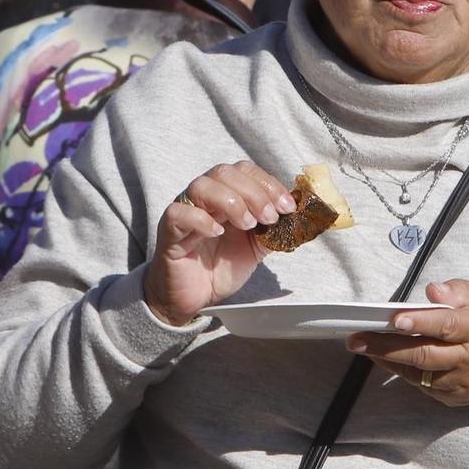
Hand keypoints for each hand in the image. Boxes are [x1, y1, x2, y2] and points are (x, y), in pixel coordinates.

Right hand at [146, 162, 297, 326]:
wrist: (195, 297)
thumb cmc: (221, 267)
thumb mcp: (256, 248)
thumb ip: (274, 230)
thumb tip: (300, 218)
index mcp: (225, 194)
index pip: (245, 171)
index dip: (268, 184)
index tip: (288, 206)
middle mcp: (203, 197)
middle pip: (225, 172)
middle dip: (254, 192)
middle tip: (269, 217)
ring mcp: (185, 211)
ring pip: (202, 185)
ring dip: (231, 201)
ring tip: (248, 224)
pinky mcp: (169, 231)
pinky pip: (178, 213)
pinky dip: (201, 219)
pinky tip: (217, 232)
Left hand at [345, 280, 468, 406]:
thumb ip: (463, 291)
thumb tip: (433, 289)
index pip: (448, 325)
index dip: (421, 322)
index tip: (395, 318)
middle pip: (424, 354)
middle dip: (387, 346)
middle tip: (357, 338)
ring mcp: (462, 381)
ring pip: (419, 373)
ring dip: (387, 360)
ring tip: (361, 346)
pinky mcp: (455, 397)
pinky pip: (424, 385)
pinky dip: (402, 371)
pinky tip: (383, 357)